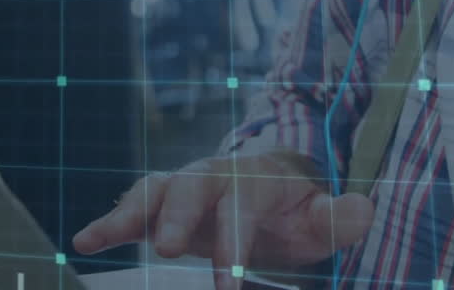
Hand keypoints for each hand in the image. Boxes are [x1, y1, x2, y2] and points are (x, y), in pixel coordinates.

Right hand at [72, 150, 373, 289]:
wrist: (271, 186)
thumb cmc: (296, 210)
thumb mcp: (321, 216)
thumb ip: (339, 217)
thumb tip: (367, 208)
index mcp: (254, 180)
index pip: (241, 209)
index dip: (234, 246)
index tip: (228, 286)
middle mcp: (212, 175)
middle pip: (190, 187)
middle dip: (177, 215)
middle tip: (167, 248)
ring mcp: (183, 185)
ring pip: (153, 189)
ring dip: (130, 213)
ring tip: (100, 236)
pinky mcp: (161, 202)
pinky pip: (133, 205)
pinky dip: (110, 221)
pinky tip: (86, 241)